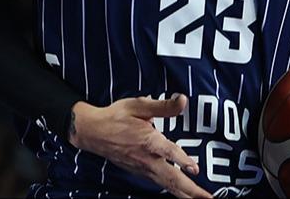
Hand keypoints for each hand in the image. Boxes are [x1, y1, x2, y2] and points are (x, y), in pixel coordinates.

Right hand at [69, 95, 210, 198]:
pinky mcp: (140, 172)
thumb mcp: (139, 105)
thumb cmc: (116, 117)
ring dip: (185, 194)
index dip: (183, 161)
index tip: (196, 169)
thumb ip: (164, 106)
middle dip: (191, 190)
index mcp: (148, 141)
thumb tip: (183, 100)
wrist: (93, 132)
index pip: (169, 153)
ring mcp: (143, 168)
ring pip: (167, 185)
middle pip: (172, 178)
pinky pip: (160, 184)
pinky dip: (173, 190)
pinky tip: (182, 193)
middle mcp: (147, 159)